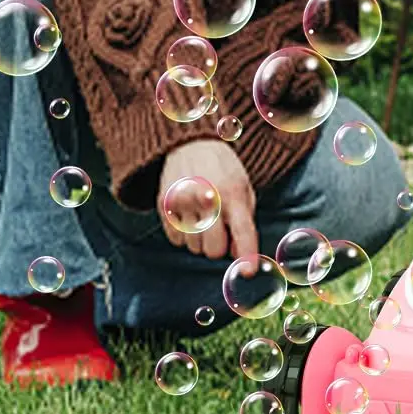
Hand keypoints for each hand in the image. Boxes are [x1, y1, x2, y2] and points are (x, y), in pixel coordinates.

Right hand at [158, 140, 257, 261]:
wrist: (190, 142)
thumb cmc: (222, 168)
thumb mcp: (243, 186)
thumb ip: (244, 220)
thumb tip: (238, 254)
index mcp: (233, 193)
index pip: (243, 232)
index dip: (247, 256)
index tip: (248, 271)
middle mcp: (208, 198)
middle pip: (214, 251)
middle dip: (219, 245)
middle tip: (218, 227)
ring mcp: (184, 202)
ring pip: (194, 248)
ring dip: (200, 239)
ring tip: (202, 216)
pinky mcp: (164, 204)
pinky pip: (175, 241)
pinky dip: (183, 234)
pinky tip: (187, 214)